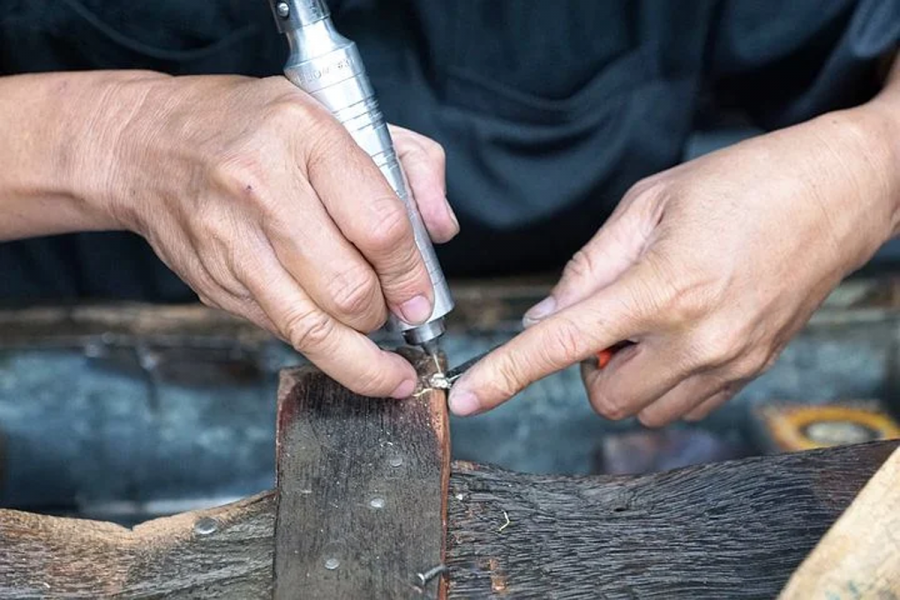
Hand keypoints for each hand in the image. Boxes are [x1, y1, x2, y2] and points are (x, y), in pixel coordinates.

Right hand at [91, 74, 456, 397]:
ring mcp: (231, 242)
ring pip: (313, 329)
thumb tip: (442, 230)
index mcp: (304, 136)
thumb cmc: (254, 127)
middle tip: (402, 315)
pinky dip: (320, 347)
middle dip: (388, 316)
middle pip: (349, 289)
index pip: (380, 227)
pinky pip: (281, 331)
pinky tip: (341, 343)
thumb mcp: (340, 115)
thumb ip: (411, 163)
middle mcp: (263, 189)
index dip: (413, 275)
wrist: (148, 146)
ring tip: (387, 369)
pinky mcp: (213, 284)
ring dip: (360, 358)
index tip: (425, 298)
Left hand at [449, 105, 899, 423]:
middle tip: (608, 316)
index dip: (506, 373)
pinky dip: (664, 383)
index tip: (467, 398)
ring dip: (626, 378)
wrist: (835, 192)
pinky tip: (677, 336)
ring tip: (649, 322)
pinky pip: (685, 406)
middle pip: (603, 397)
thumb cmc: (740, 183)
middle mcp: (698, 338)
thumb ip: (589, 266)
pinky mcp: (753, 371)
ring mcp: (730, 361)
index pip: (564, 344)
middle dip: (586, 367)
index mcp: (662, 286)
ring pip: (644, 410)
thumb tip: (544, 317)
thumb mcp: (648, 203)